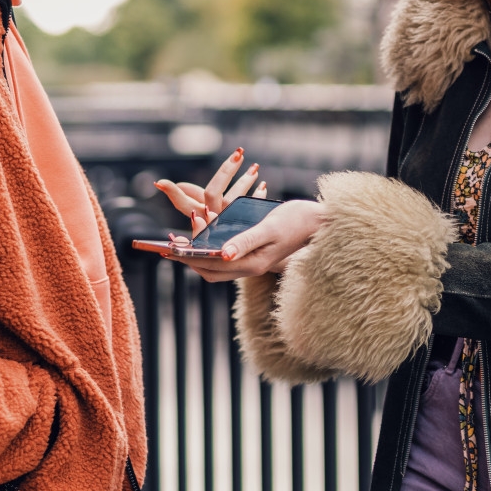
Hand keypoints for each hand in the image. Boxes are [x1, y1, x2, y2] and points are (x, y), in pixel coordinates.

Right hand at [154, 148, 264, 235]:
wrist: (239, 253)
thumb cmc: (217, 225)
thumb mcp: (202, 210)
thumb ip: (192, 196)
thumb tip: (171, 184)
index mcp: (199, 215)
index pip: (183, 203)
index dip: (173, 192)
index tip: (160, 183)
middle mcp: (211, 219)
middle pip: (213, 193)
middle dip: (226, 171)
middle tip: (238, 153)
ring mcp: (227, 222)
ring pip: (235, 198)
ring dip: (245, 181)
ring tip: (254, 167)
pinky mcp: (244, 225)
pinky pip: (252, 208)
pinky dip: (258, 196)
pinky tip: (262, 185)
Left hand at [168, 198, 325, 281]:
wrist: (320, 223)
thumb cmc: (297, 221)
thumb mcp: (270, 228)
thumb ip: (246, 241)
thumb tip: (222, 253)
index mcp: (253, 264)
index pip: (212, 265)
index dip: (190, 256)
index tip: (172, 245)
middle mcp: (250, 266)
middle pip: (210, 269)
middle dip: (188, 257)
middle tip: (170, 243)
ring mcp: (252, 261)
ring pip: (216, 264)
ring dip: (197, 253)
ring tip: (181, 238)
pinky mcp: (254, 253)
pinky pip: (225, 255)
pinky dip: (211, 247)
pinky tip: (204, 232)